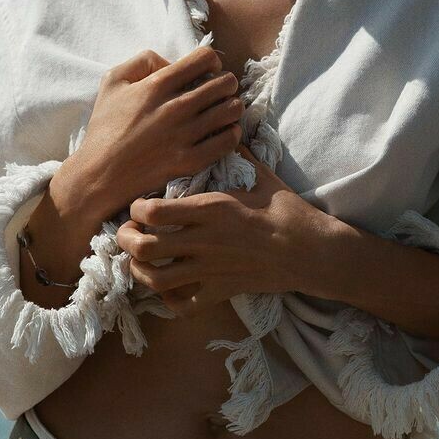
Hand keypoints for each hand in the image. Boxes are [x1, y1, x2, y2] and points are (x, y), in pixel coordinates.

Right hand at [68, 45, 245, 218]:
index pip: (206, 58)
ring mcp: (184, 135)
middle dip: (226, 83)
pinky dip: (232, 133)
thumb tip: (171, 62)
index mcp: (157, 84)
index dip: (211, 61)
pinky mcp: (190, 161)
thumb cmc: (105, 127)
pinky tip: (223, 132)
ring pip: (232, 110)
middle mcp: (175, 107)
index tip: (206, 71)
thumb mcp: (113, 81)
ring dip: (232, 106)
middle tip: (219, 91)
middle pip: (226, 82)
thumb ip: (143, 60)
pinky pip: (229, 140)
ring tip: (222, 111)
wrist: (98, 175)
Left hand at [116, 144, 335, 316]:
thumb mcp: (263, 176)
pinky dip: (168, 298)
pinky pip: (182, 305)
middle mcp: (205, 241)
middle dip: (126, 240)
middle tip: (127, 232)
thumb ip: (239, 157)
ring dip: (139, 269)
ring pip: (156, 280)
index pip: (155, 211)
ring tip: (139, 258)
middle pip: (146, 247)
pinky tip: (169, 286)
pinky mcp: (221, 292)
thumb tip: (228, 132)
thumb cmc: (288, 210)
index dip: (138, 208)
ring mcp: (211, 270)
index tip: (140, 204)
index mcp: (213, 209)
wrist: (312, 251)